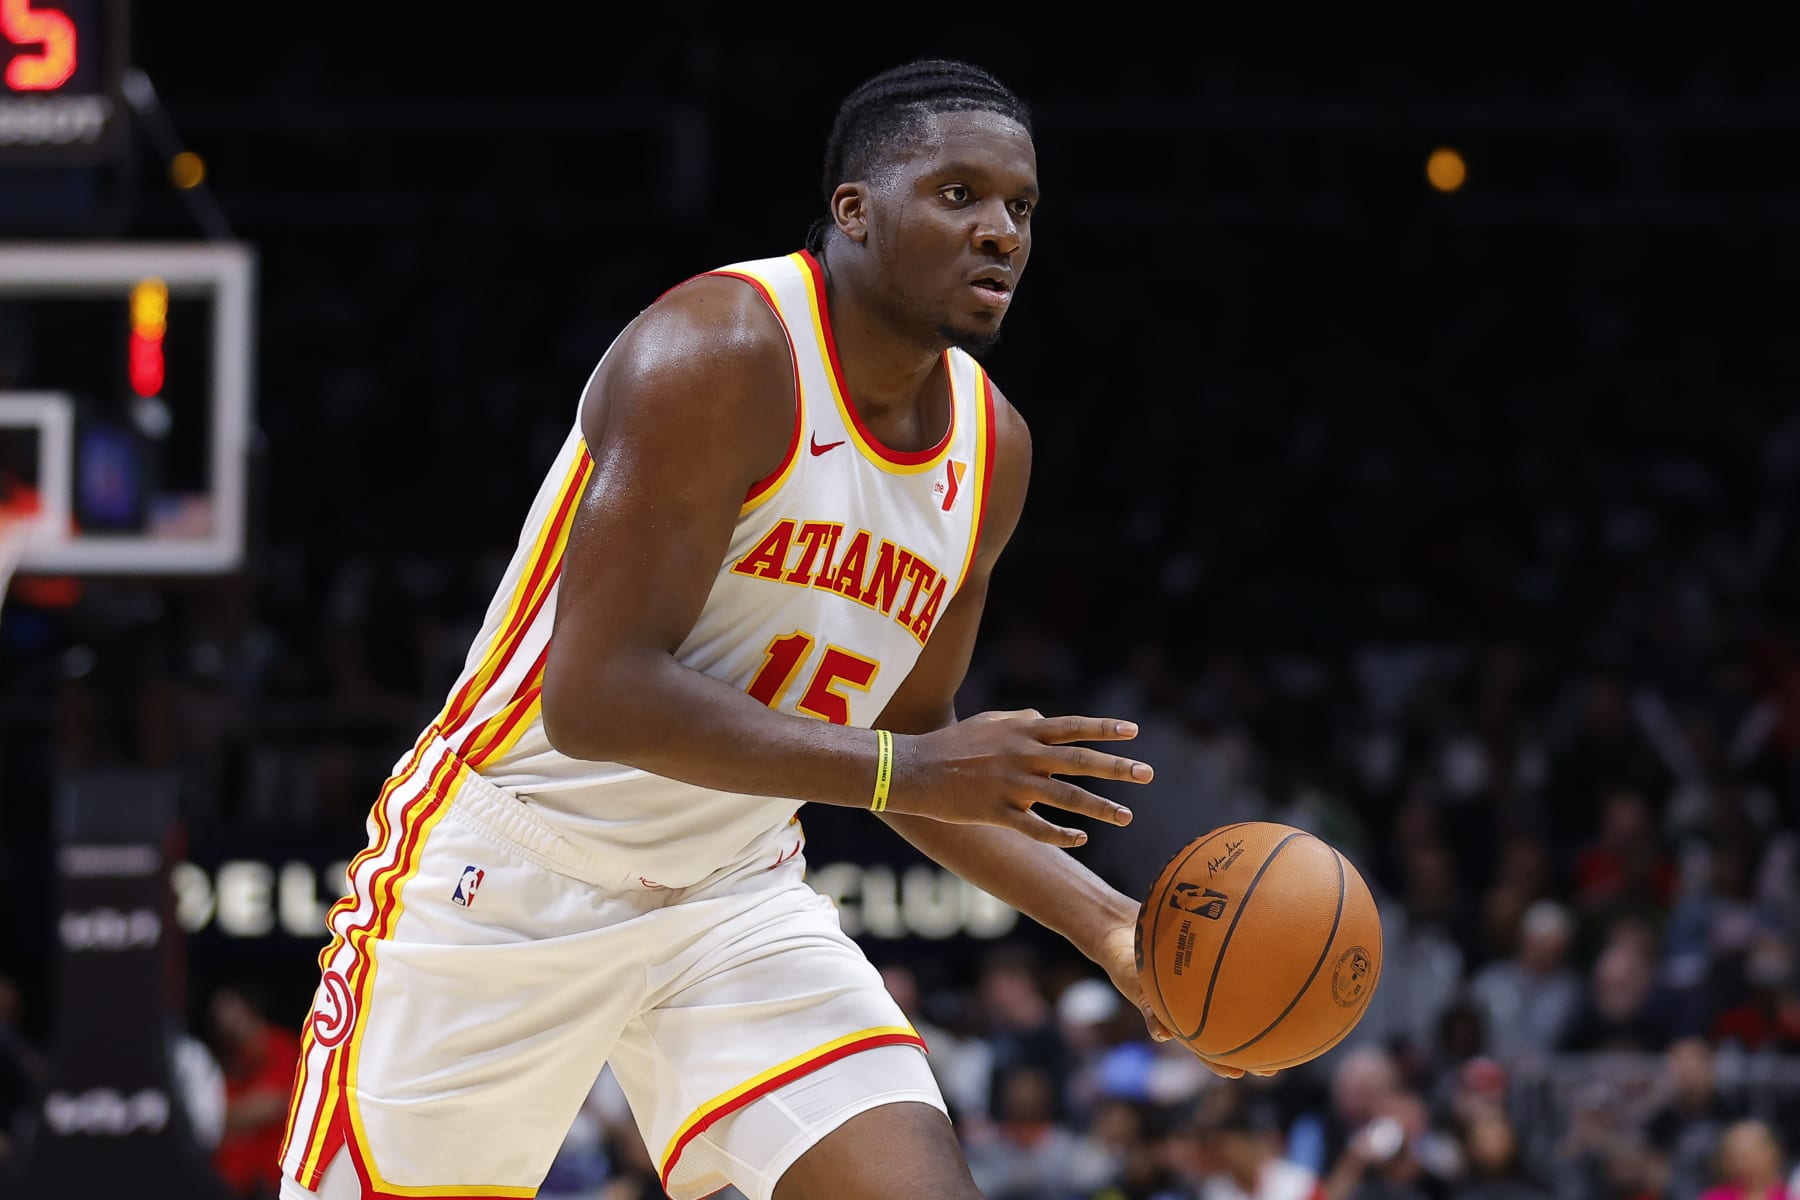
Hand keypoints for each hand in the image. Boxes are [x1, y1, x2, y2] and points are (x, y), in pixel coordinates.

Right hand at [890, 710, 1151, 845]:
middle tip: (1147, 774)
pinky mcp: (997, 812)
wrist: (913, 768)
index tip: (1134, 732)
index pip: (1072, 727)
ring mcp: (1011, 785)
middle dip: (1116, 768)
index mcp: (1022, 730)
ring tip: (1127, 816)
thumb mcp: (988, 722)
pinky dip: (1061, 834)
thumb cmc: (952, 743)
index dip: (1104, 729)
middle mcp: (1022, 755)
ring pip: (1065, 797)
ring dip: (1100, 807)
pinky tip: (1082, 839)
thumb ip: (1021, 718)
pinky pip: (1037, 827)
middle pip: (1079, 761)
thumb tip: (1046, 716)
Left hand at [1085, 921, 1279, 1080]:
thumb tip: (1256, 930)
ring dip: (1203, 1054)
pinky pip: (1150, 1012)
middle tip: (1266, 1072)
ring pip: (1187, 1037)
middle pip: (1213, 1042)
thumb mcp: (1192, 938)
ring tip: (1225, 1071)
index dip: (1252, 1042)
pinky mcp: (1141, 996)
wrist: (1120, 935)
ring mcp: (1165, 1007)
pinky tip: (1163, 1034)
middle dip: (1238, 1058)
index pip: (1229, 1025)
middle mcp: (1184, 1010)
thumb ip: (1214, 940)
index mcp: (1197, 1000)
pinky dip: (1155, 1022)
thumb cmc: (1160, 937)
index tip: (1279, 1059)